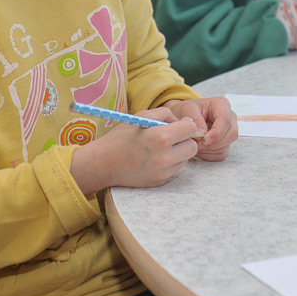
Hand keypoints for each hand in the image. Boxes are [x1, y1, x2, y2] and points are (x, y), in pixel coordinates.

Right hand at [69, 107, 198, 193]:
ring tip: (161, 148)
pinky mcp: (161, 181)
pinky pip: (175, 169)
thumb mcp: (141, 116)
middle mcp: (165, 157)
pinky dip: (171, 162)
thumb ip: (165, 114)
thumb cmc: (120, 137)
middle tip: (172, 136)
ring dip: (179, 152)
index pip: (191, 128)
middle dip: (185, 139)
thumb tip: (182, 121)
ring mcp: (164, 172)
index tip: (179, 124)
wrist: (103, 164)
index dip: (186, 124)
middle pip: (192, 146)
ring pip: (186, 159)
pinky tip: (155, 158)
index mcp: (161, 137)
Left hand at [166, 97, 237, 161]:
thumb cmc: (187, 110)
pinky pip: (221, 153)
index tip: (205, 140)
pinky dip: (209, 154)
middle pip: (231, 134)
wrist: (184, 117)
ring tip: (195, 144)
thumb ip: (195, 119)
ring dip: (209, 149)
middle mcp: (229, 118)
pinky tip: (200, 148)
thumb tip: (203, 132)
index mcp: (222, 105)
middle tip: (198, 144)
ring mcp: (229, 131)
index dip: (217, 132)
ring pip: (226, 145)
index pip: (225, 120)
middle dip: (214, 143)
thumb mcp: (187, 109)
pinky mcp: (225, 143)